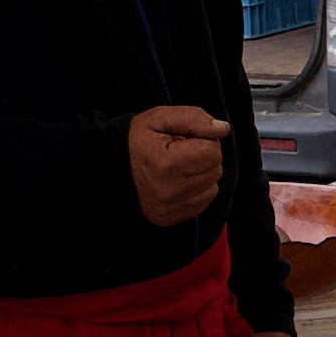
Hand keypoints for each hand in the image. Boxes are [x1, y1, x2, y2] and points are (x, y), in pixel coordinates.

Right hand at [128, 102, 227, 227]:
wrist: (113, 167)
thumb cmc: (139, 140)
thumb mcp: (160, 118)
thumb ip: (193, 118)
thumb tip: (223, 129)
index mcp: (165, 164)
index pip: (213, 152)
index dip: (203, 140)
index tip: (184, 139)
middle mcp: (168, 191)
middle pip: (216, 169)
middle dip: (203, 156)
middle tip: (180, 152)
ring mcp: (170, 208)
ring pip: (213, 186)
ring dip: (202, 173)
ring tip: (178, 166)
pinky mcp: (171, 218)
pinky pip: (204, 200)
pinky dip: (197, 189)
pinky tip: (178, 180)